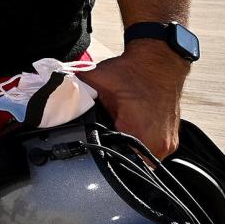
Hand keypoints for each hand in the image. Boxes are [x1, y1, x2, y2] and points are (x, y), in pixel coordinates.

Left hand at [81, 40, 189, 158]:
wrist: (159, 60)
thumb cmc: (131, 70)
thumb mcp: (97, 78)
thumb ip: (75, 91)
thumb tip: (52, 96)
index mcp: (140, 131)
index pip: (118, 159)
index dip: (102, 156)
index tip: (91, 147)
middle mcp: (159, 144)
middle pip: (130, 163)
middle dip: (114, 154)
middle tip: (100, 141)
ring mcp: (167, 144)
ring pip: (142, 160)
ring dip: (127, 151)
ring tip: (114, 137)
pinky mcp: (172, 140)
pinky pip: (152, 152)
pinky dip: (139, 145)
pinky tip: (128, 133)